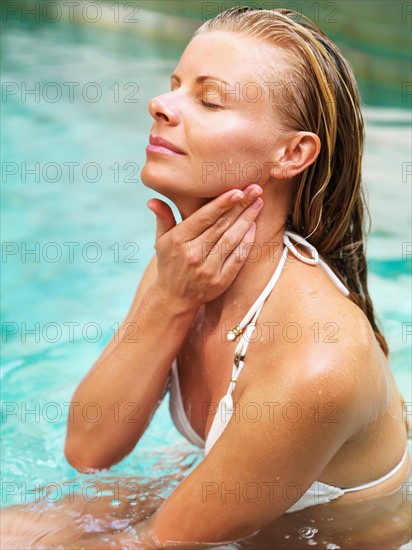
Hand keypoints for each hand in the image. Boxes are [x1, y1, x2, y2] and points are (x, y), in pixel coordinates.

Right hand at [147, 185, 262, 313]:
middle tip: (256, 189)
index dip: (222, 203)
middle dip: (241, 206)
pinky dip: (247, 241)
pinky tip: (253, 227)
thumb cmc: (169, 264)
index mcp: (178, 240)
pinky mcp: (220, 281)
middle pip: (222, 225)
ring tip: (257, 204)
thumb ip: (163, 218)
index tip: (238, 190)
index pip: (204, 217)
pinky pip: (238, 257)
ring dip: (247, 220)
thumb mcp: (161, 241)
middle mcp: (193, 254)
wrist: (174, 298)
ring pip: (232, 239)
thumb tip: (153, 200)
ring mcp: (208, 269)